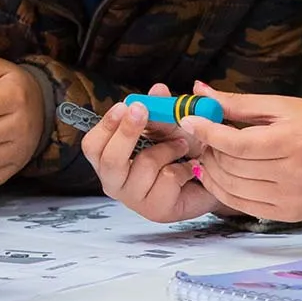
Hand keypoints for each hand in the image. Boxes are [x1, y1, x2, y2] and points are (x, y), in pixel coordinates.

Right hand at [81, 84, 218, 223]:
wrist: (208, 182)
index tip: (123, 106)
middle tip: (142, 110)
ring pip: (144, 165)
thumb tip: (157, 90)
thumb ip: (161, 111)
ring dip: (168, 149)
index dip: (105, 126)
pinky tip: (190, 168)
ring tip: (182, 146)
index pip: (92, 146)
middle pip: (110, 160)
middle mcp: (116, 182)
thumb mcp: (169, 127)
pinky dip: (183, 168)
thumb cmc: (181, 154)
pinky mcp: (157, 210)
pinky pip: (167, 179)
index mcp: (109, 160)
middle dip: (126, 132)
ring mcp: (135, 199)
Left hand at [175, 81, 301, 222]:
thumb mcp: (282, 107)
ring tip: (211, 153)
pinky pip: (242, 205)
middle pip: (232, 166)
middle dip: (209, 149)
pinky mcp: (288, 214)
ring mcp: (291, 199)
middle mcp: (293, 175)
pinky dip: (223, 190)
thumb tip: (198, 90)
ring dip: (212, 170)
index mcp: (293, 142)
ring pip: (232, 187)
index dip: (207, 132)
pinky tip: (218, 175)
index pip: (237, 143)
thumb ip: (238, 103)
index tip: (189, 120)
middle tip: (203, 136)